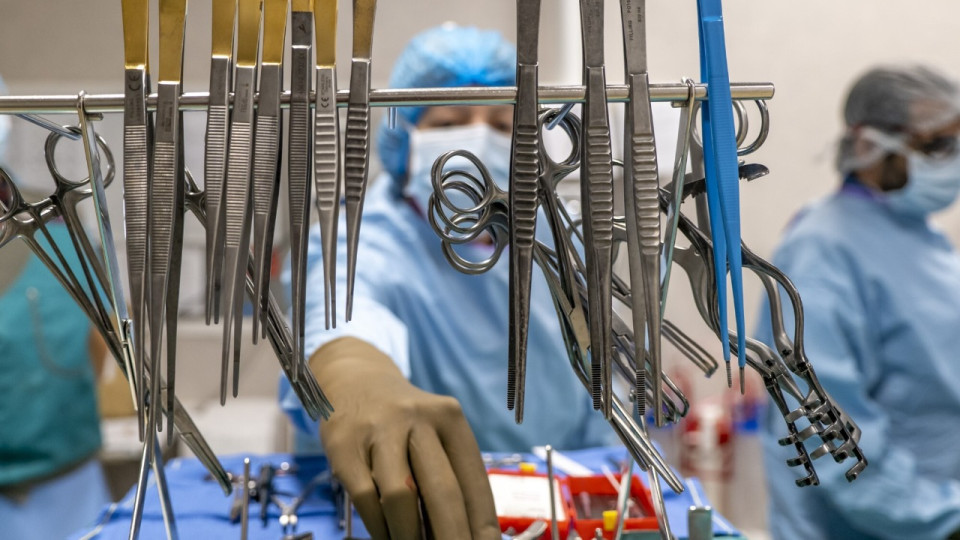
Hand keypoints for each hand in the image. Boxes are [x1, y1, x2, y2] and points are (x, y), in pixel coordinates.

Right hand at [311, 338, 500, 539]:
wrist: (356, 381)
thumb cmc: (405, 422)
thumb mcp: (434, 433)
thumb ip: (450, 475)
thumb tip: (466, 531)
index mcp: (450, 418)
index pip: (473, 480)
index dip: (482, 523)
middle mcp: (418, 419)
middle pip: (442, 490)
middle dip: (453, 535)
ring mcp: (379, 430)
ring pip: (400, 497)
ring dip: (410, 536)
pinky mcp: (344, 445)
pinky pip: (365, 497)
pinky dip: (379, 526)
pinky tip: (387, 537)